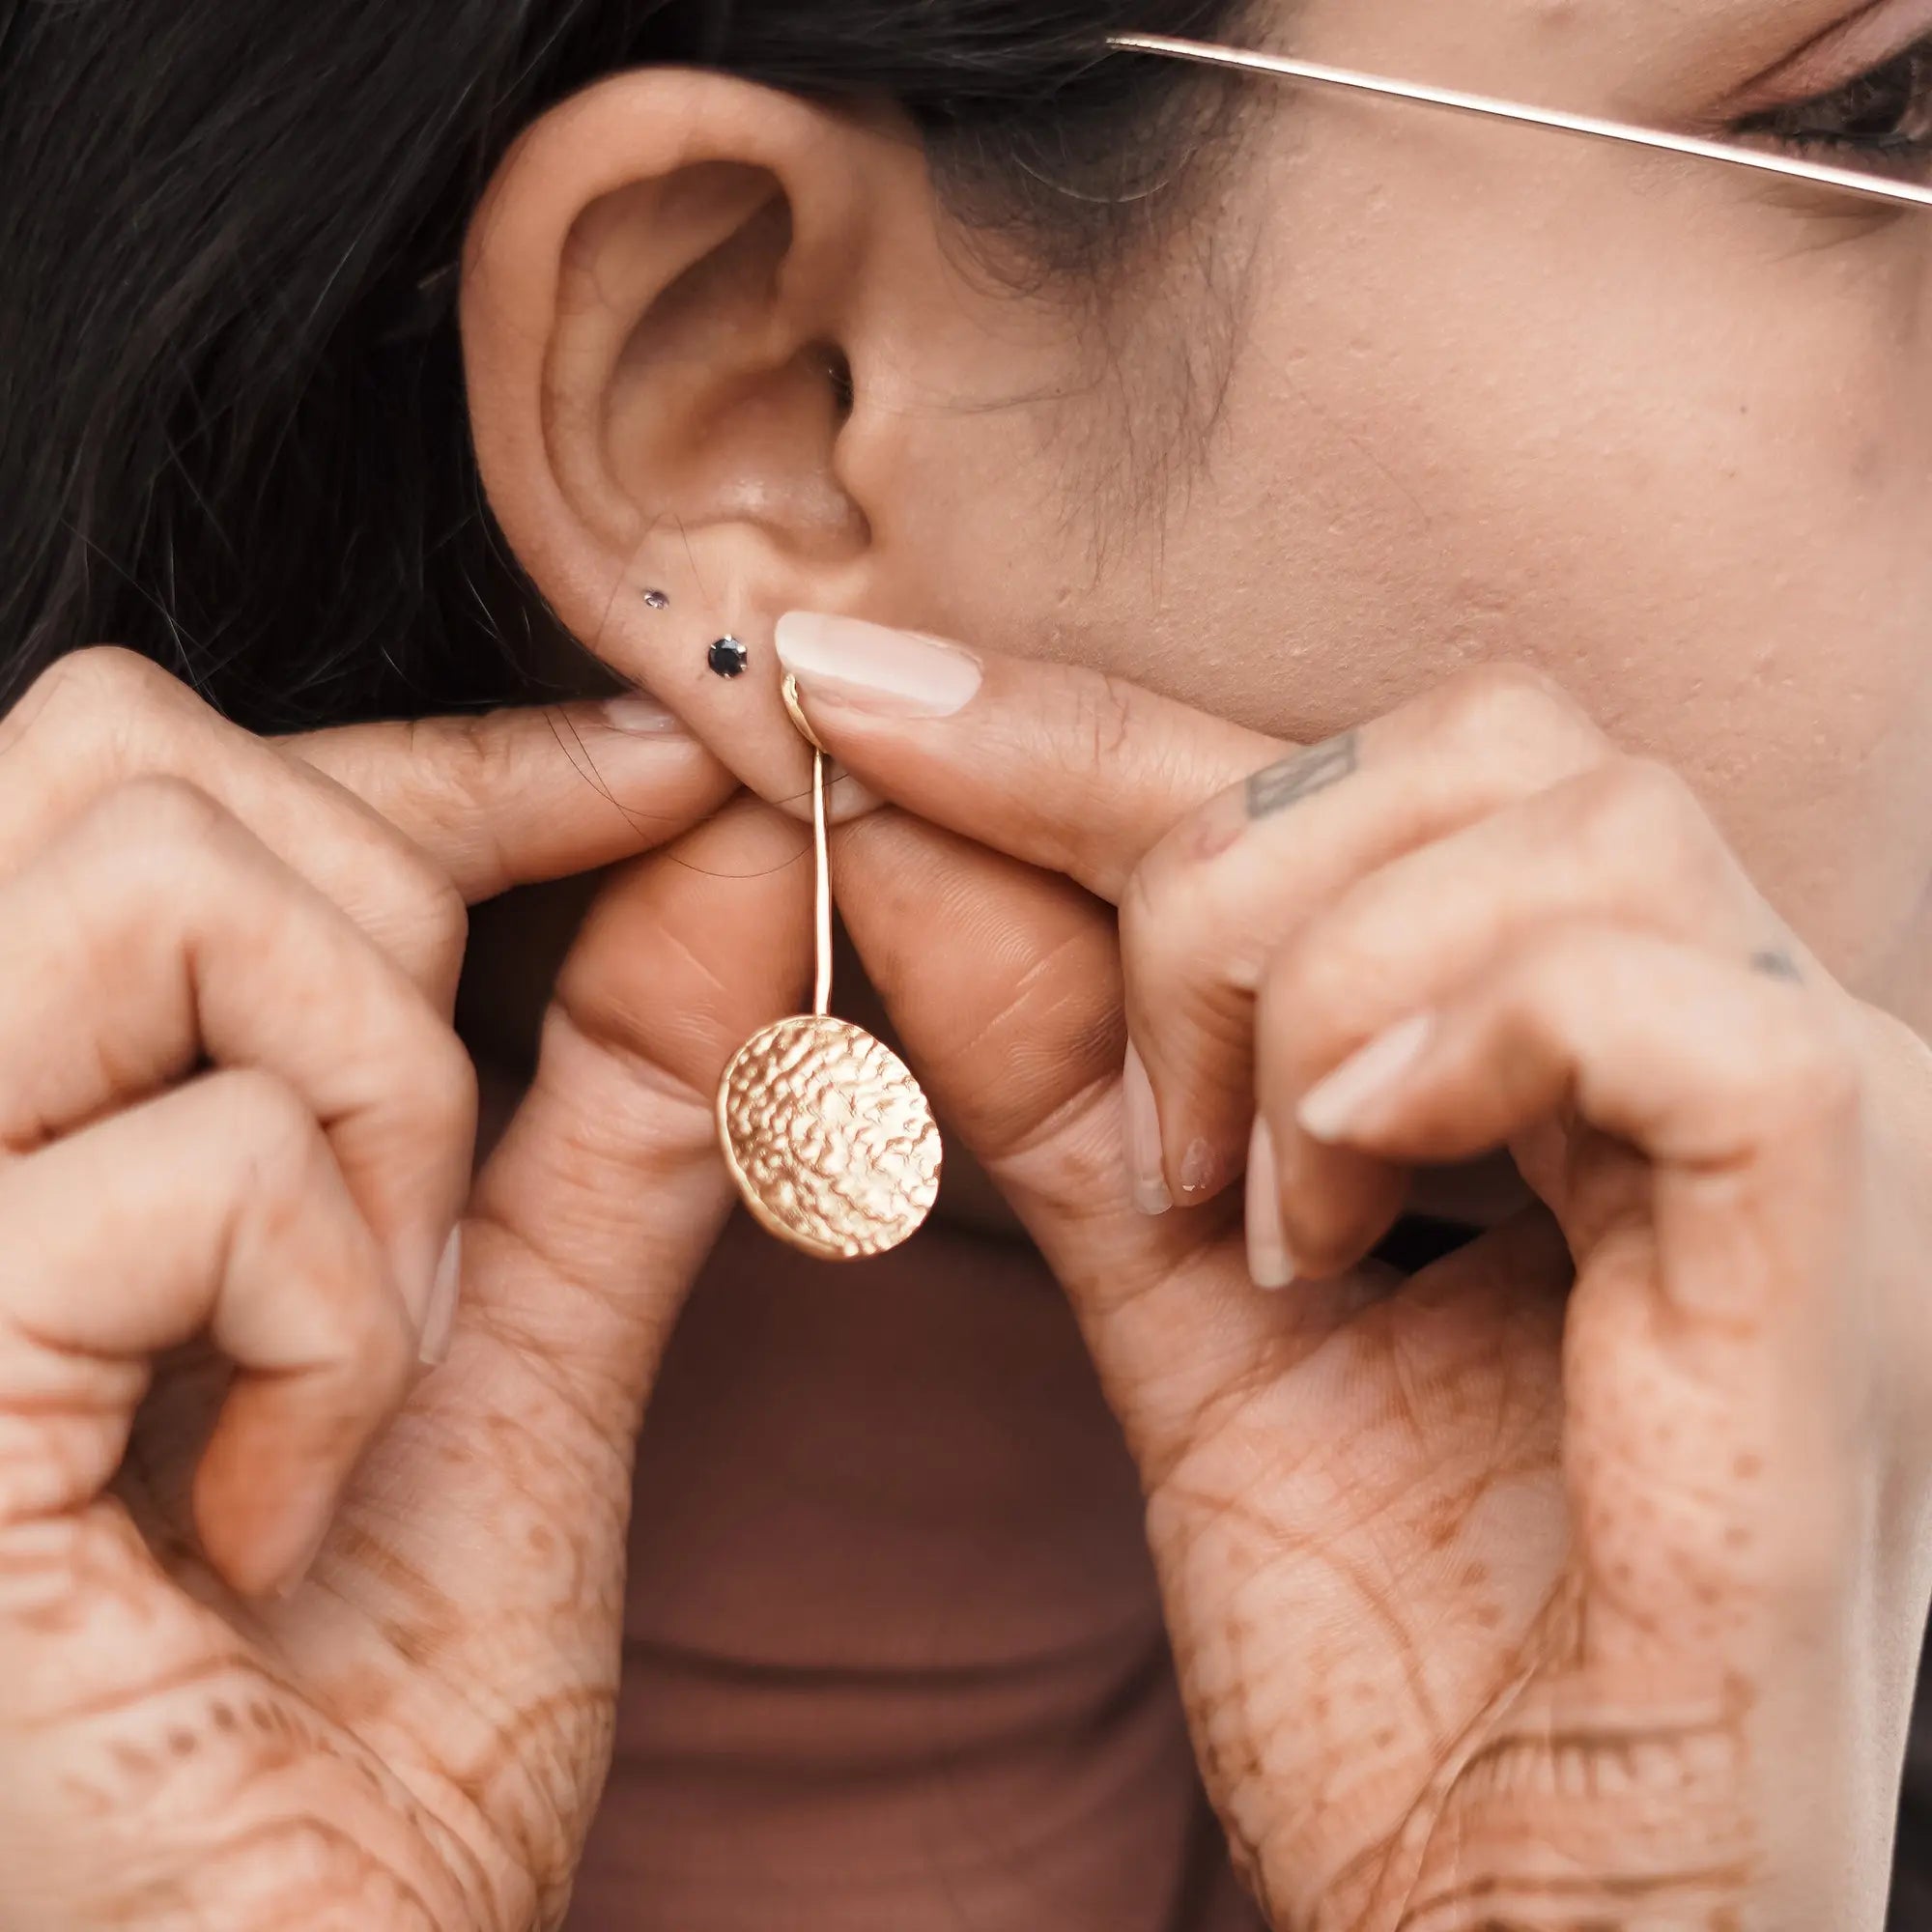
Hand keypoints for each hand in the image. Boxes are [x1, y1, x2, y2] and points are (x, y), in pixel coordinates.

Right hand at [0, 648, 811, 1928]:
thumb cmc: (344, 1742)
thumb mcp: (504, 1358)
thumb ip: (605, 1103)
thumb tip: (719, 844)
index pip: (170, 777)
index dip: (443, 754)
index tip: (653, 773)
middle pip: (124, 762)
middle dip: (384, 941)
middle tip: (419, 1214)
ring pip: (164, 887)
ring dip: (371, 1118)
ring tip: (355, 1361)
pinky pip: (206, 1161)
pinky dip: (333, 1323)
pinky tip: (262, 1521)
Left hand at [789, 625, 1931, 1930]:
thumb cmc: (1413, 1674)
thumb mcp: (1185, 1322)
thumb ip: (1062, 1091)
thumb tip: (900, 851)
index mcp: (1583, 1049)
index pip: (1328, 773)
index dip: (1070, 720)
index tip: (844, 693)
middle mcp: (1726, 1037)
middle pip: (1467, 738)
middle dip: (1213, 882)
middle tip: (1154, 1147)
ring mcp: (1829, 1122)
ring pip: (1561, 820)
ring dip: (1314, 988)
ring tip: (1265, 1224)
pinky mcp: (1855, 1239)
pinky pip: (1665, 992)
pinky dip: (1454, 1040)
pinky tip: (1351, 1196)